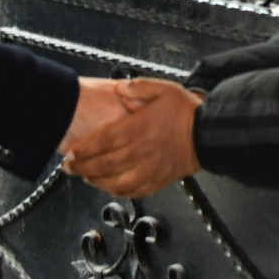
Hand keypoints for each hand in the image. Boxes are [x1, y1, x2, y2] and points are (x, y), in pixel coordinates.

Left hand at [61, 79, 201, 198]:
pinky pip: (132, 192)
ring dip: (96, 181)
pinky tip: (109, 188)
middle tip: (69, 168)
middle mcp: (140, 152)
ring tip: (85, 177)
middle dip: (82, 167)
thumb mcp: (163, 88)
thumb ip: (137, 87)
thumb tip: (119, 88)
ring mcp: (148, 170)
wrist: (209, 135)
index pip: (102, 141)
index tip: (71, 153)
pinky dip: (116, 192)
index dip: (83, 150)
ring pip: (114, 182)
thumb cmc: (187, 112)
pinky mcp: (157, 181)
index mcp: (137, 129)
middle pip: (103, 164)